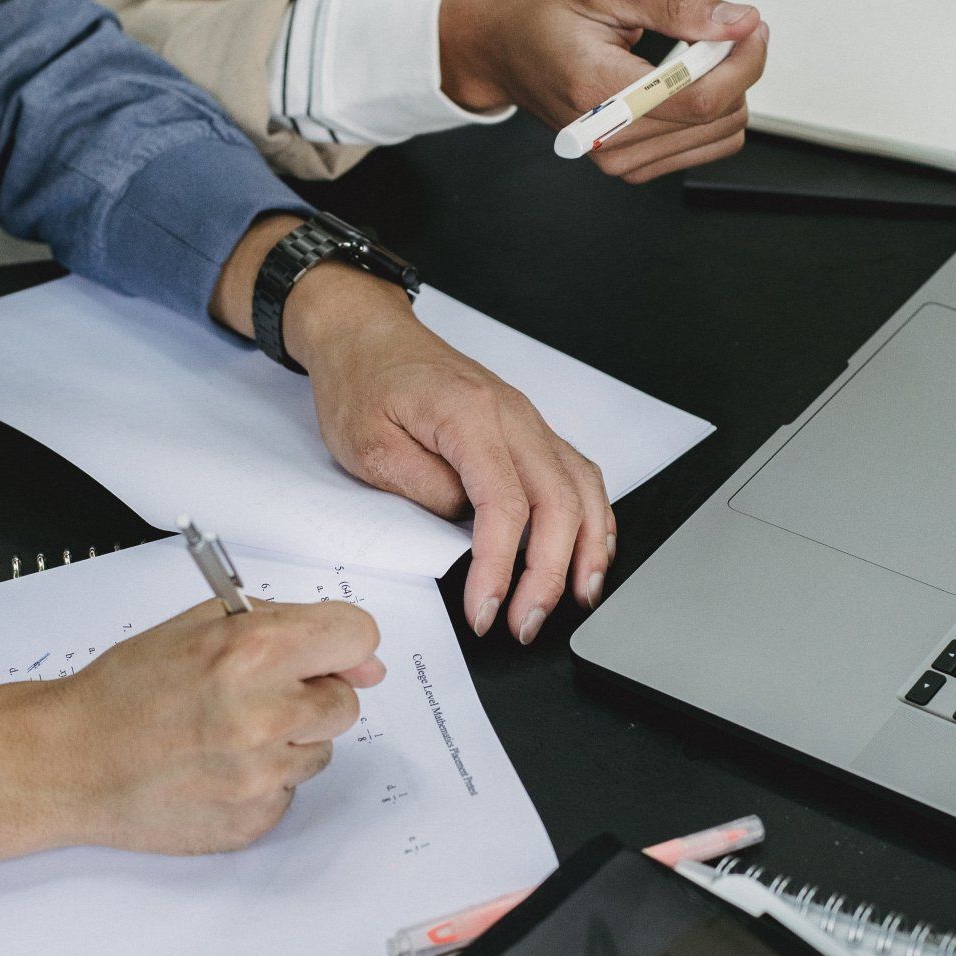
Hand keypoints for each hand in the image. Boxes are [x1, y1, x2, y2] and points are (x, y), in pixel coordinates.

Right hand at [0, 598, 382, 877]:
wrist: (71, 762)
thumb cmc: (128, 688)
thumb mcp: (202, 625)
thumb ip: (287, 626)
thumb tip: (366, 661)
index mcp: (254, 652)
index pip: (358, 636)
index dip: (342, 643)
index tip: (323, 652)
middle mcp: (265, 715)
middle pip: (346, 701)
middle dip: (312, 694)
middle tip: (255, 694)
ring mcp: (261, 775)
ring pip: (320, 749)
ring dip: (288, 739)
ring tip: (225, 732)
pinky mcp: (253, 819)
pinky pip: (289, 791)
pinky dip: (263, 779)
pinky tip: (216, 767)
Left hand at [208, 218, 614, 644]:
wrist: (365, 333)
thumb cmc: (362, 382)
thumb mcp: (367, 447)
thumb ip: (423, 491)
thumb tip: (466, 530)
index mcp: (470, 416)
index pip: (505, 506)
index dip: (500, 568)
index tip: (486, 611)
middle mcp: (512, 415)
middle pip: (558, 503)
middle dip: (549, 574)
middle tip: (527, 623)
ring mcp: (526, 420)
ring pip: (582, 488)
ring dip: (587, 548)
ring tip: (578, 597)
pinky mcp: (527, 429)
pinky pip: (577, 474)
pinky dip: (593, 517)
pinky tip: (589, 550)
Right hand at [439, 0, 768, 182]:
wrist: (494, 43)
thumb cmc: (539, 8)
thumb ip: (679, 7)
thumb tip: (740, 22)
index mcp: (598, 91)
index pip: (700, 98)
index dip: (743, 60)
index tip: (751, 25)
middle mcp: (607, 137)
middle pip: (716, 118)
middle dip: (737, 67)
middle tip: (724, 27)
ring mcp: (615, 158)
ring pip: (717, 136)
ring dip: (725, 89)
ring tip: (696, 51)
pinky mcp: (625, 164)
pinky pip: (699, 147)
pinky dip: (707, 112)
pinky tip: (684, 81)